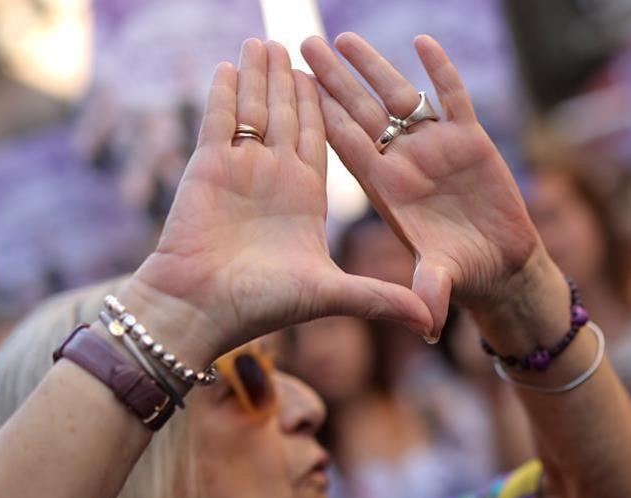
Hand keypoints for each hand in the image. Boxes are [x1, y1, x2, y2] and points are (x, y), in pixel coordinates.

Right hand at [127, 39, 432, 364]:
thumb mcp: (333, 296)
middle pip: (290, 116)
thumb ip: (381, 298)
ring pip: (255, 110)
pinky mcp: (207, 167)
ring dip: (260, 76)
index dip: (331, 109)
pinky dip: (224, 92)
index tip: (342, 81)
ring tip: (267, 42)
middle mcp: (275, 178)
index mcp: (307, 199)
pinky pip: (218, 120)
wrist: (200, 313)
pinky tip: (229, 65)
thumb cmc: (262, 308)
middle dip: (299, 80)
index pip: (324, 141)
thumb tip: (430, 322)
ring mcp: (240, 170)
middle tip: (307, 41)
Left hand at [301, 33, 548, 340]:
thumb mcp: (442, 282)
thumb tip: (425, 321)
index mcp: (386, 190)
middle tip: (302, 43)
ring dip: (374, 67)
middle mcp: (405, 163)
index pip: (346, 145)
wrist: (500, 266)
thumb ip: (430, 290)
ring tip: (345, 37)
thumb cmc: (462, 275)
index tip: (291, 85)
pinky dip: (442, 71)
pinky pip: (454, 99)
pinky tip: (424, 42)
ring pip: (400, 98)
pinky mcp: (473, 141)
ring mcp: (436, 148)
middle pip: (362, 112)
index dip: (320, 115)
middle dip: (333, 80)